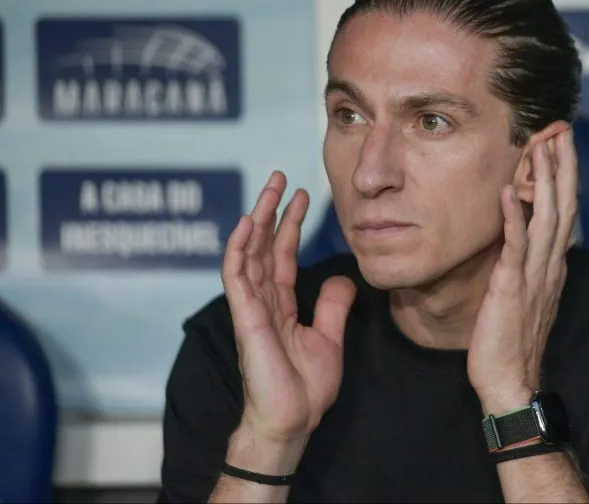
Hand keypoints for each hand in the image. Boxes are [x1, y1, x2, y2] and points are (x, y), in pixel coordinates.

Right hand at [222, 171, 356, 444]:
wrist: (292, 421)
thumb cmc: (304, 388)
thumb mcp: (329, 338)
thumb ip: (332, 306)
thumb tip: (343, 277)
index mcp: (281, 305)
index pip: (282, 255)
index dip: (290, 225)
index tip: (301, 195)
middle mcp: (262, 301)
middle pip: (262, 246)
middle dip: (270, 210)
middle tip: (280, 176)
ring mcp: (251, 308)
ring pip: (246, 253)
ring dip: (254, 219)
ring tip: (268, 188)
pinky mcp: (245, 318)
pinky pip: (236, 277)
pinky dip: (237, 249)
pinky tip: (245, 224)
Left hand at [468, 130, 577, 411]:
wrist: (509, 380)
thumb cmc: (511, 339)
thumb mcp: (524, 293)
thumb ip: (527, 263)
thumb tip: (521, 236)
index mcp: (552, 265)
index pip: (565, 211)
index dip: (565, 175)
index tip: (562, 142)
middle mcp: (549, 265)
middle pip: (564, 205)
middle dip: (563, 165)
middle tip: (561, 127)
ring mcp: (533, 275)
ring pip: (546, 218)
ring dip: (545, 180)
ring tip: (542, 146)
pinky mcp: (512, 287)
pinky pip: (515, 246)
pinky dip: (513, 216)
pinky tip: (507, 191)